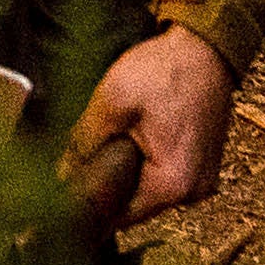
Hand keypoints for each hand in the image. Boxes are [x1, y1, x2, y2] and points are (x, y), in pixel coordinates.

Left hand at [65, 24, 226, 223]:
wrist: (205, 47)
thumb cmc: (163, 71)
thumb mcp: (113, 101)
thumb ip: (85, 143)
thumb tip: (60, 176)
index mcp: (174, 185)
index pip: (120, 218)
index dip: (90, 205)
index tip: (64, 191)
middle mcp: (193, 193)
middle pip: (136, 206)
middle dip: (108, 187)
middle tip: (80, 161)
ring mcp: (202, 180)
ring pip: (149, 191)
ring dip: (128, 174)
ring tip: (106, 144)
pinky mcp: (202, 165)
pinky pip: (165, 176)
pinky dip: (146, 164)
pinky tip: (131, 140)